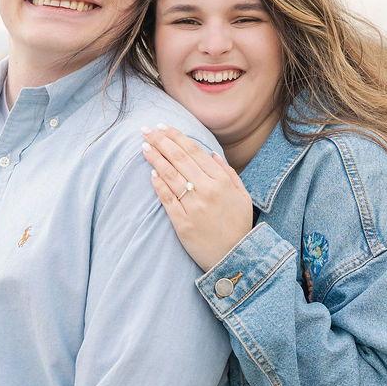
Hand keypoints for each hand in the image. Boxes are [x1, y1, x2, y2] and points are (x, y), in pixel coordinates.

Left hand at [140, 126, 253, 271]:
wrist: (235, 257)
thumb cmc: (238, 225)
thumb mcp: (242, 195)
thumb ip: (228, 172)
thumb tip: (211, 153)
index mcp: (222, 181)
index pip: (194, 152)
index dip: (177, 137)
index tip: (163, 127)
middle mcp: (207, 190)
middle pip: (179, 159)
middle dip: (161, 141)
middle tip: (146, 130)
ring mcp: (194, 206)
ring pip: (170, 175)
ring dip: (155, 158)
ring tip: (144, 146)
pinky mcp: (182, 222)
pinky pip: (167, 199)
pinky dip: (158, 184)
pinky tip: (151, 172)